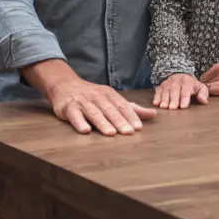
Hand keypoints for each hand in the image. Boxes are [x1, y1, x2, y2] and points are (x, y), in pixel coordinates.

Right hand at [22, 59, 155, 135]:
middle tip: (128, 132)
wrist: (65, 85)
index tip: (138, 127)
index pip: (122, 105)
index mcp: (109, 94)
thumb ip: (132, 108)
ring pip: (94, 113)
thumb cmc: (93, 95)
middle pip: (109, 110)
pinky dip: (80, 123)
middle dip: (119, 121)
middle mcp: (96, 97)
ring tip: (111, 133)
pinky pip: (75, 116)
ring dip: (102, 123)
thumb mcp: (112, 99)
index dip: (130, 116)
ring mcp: (82, 102)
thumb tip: (153, 114)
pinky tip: (85, 131)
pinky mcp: (68, 108)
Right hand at [152, 73, 208, 108]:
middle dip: (173, 100)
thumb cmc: (192, 85)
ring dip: (164, 99)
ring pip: (166, 91)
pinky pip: (158, 91)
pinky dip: (156, 97)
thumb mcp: (200, 87)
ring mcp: (168, 83)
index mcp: (187, 82)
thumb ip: (203, 94)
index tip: (183, 106)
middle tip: (172, 108)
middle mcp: (176, 81)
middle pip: (174, 91)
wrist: (180, 75)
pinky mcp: (161, 86)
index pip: (186, 91)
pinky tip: (156, 103)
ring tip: (164, 107)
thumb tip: (204, 101)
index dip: (184, 98)